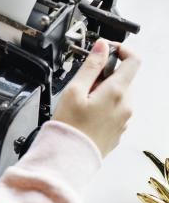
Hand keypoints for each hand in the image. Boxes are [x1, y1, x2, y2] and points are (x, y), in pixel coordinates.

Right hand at [53, 39, 140, 156]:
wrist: (69, 156)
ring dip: (104, 91)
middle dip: (105, 75)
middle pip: (124, 78)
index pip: (133, 60)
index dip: (121, 50)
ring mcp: (124, 119)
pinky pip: (116, 110)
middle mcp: (126, 105)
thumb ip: (91, 65)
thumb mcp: (74, 89)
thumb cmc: (70, 126)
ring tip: (83, 101)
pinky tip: (86, 114)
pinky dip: (104, 106)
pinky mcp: (119, 130)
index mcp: (116, 91)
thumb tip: (102, 46)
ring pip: (119, 94)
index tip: (107, 50)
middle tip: (84, 83)